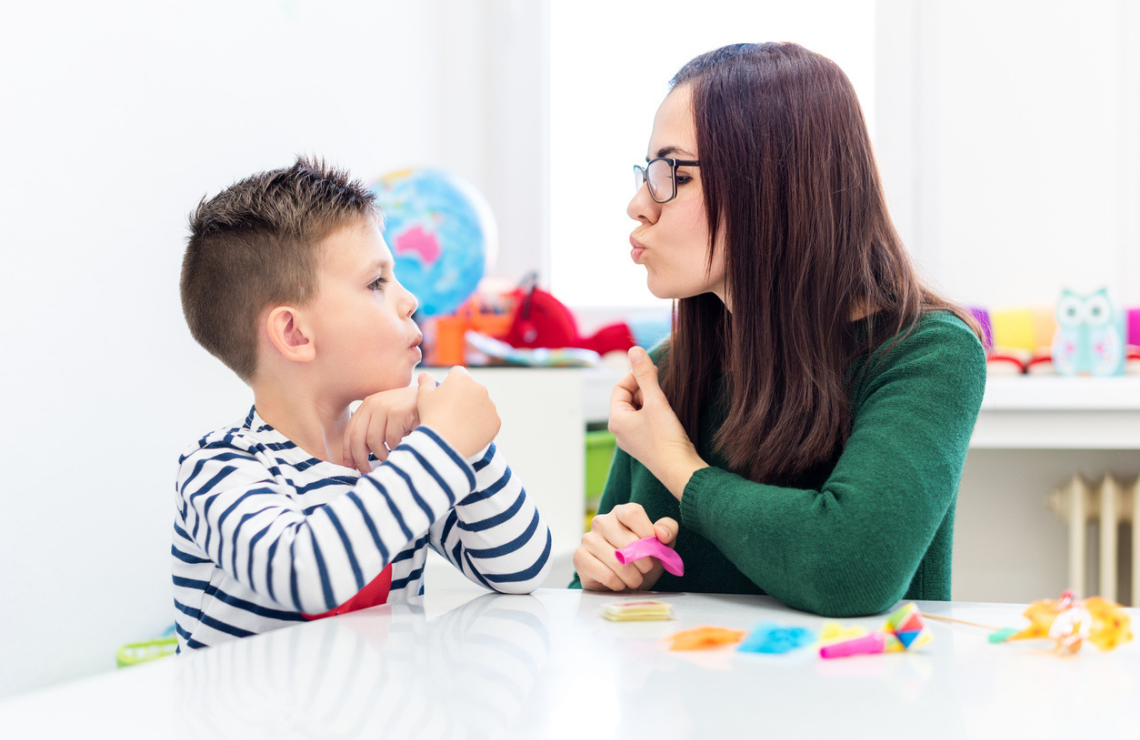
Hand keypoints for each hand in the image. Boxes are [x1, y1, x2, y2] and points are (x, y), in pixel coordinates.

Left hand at [342, 383, 421, 472]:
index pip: (351, 431)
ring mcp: (386, 406)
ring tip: (389, 458)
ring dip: (381, 455)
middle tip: (366, 471)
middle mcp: (373, 403)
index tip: (350, 466)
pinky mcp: (398, 412)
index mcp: (368, 404)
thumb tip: (355, 458)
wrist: (436, 400)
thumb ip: (374, 429)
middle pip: (357, 438)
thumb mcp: (389, 417)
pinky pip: (390, 440)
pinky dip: (395, 449)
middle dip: (360, 459)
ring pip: (373, 441)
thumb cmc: (412, 413)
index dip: (348, 451)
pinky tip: (401, 448)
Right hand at [417, 366, 500, 457]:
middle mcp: (479, 388)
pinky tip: (469, 432)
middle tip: (452, 412)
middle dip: (464, 397)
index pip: (458, 373)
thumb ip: (425, 383)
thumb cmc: (431, 417)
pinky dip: (482, 425)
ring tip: (460, 424)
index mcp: (461, 378)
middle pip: (472, 389)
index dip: (451, 382)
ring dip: (475, 411)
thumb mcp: (423, 397)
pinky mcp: (495, 420)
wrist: (444, 442)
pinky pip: (489, 421)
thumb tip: (425, 375)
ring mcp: (490, 404)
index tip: (447, 393)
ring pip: (482, 405)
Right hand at [573, 503, 677, 590]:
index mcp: (621, 512)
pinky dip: (618, 584)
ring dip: (632, 577)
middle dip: (644, 562)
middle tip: (645, 570)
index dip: (647, 533)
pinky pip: (606, 575)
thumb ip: (669, 530)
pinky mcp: (579, 557)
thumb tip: (661, 533)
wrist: (624, 583)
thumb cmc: (643, 559)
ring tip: (634, 579)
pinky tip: (619, 583)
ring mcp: (588, 538)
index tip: (654, 548)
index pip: (633, 512)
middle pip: (628, 541)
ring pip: (617, 561)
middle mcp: (601, 521)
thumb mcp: (662, 544)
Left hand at [609, 347, 706, 498]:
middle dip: (644, 389)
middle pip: (628, 398)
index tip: (653, 373)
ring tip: (666, 404)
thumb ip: (645, 375)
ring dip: (651, 401)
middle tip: (661, 389)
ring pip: (638, 410)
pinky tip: (668, 417)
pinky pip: (645, 422)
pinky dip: (655, 414)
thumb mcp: (656, 401)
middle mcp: (620, 431)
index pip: (619, 388)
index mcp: (616, 420)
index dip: (635, 376)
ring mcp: (632, 440)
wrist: (680, 471)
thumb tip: (634, 350)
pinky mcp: (645, 446)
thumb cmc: (666, 438)